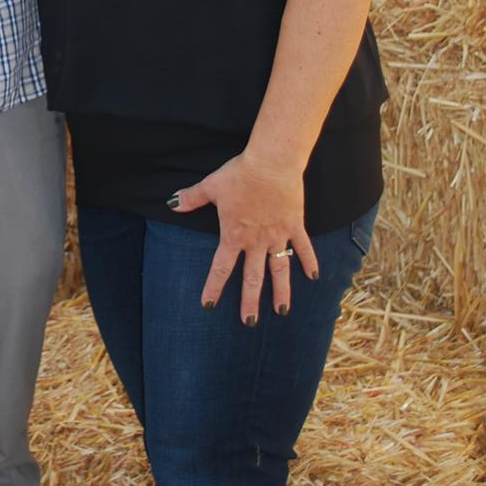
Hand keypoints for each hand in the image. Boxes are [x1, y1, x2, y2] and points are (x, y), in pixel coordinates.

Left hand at [171, 150, 316, 322]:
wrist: (271, 163)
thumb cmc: (240, 174)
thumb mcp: (211, 186)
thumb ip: (191, 198)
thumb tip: (171, 204)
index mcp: (234, 235)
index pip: (221, 268)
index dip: (214, 287)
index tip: (209, 305)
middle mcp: (256, 241)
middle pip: (252, 278)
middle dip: (250, 302)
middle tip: (248, 322)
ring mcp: (278, 235)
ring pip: (279, 269)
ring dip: (281, 291)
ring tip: (281, 312)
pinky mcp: (295, 225)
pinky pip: (303, 248)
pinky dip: (309, 261)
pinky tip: (313, 277)